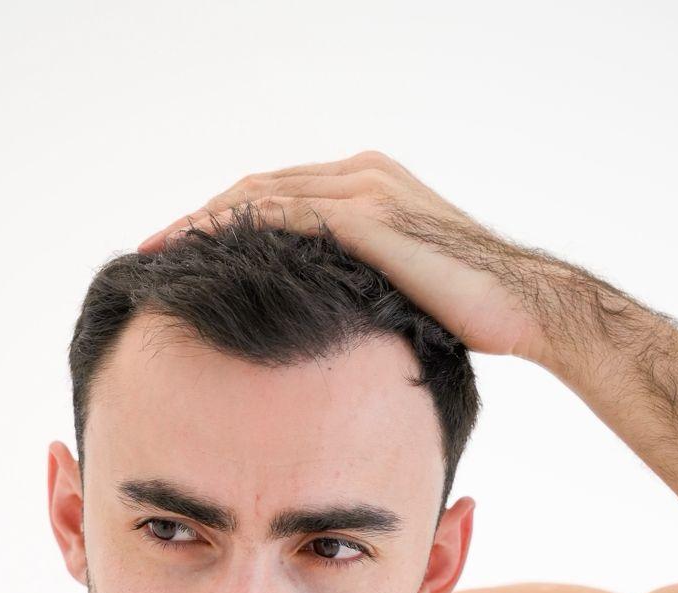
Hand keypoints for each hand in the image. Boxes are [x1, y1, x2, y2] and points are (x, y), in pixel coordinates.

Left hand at [136, 150, 545, 359]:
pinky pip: (288, 216)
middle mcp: (362, 176)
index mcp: (368, 186)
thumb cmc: (475, 312)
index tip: (182, 253)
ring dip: (205, 221)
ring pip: (261, 194)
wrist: (526, 306)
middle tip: (151, 250)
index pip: (277, 195)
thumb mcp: (402, 292)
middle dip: (198, 218)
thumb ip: (359, 289)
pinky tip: (207, 255)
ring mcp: (366, 192)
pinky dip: (241, 229)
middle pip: (256, 187)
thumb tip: (322, 329)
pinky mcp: (371, 218)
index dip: (223, 221)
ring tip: (162, 254)